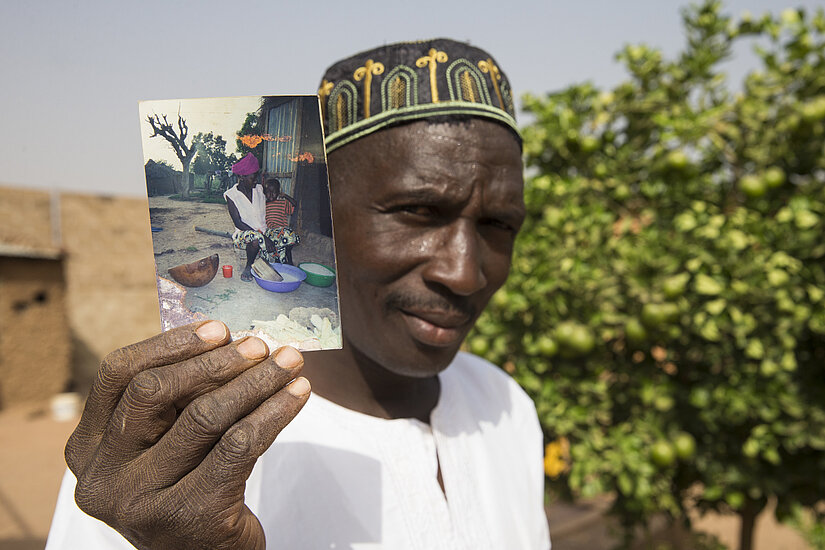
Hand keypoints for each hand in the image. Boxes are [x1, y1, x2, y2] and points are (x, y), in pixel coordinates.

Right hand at [65, 321, 309, 549]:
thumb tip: (225, 336)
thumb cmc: (188, 485)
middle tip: (261, 346)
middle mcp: (102, 476)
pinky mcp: (189, 516)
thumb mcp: (165, 442)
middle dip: (215, 361)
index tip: (218, 328)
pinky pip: (240, 446)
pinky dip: (275, 413)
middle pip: (155, 392)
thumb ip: (176, 397)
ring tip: (290, 363)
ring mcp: (140, 502)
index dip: (169, 344)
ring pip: (204, 416)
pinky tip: (298, 395)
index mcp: (87, 447)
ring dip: (256, 382)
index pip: (117, 375)